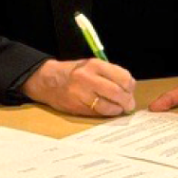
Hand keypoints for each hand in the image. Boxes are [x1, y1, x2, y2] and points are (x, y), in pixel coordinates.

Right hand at [21, 57, 135, 117]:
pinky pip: (101, 113)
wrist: (48, 81)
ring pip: (111, 106)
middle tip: (128, 104)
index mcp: (94, 64)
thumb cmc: (73, 73)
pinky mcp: (79, 106)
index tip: (129, 90)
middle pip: (119, 93)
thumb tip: (130, 89)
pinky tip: (107, 110)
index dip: (130, 87)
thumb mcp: (91, 66)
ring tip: (118, 108)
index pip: (123, 77)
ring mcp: (82, 93)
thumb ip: (109, 74)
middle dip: (127, 102)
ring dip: (118, 109)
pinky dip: (108, 113)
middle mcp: (88, 77)